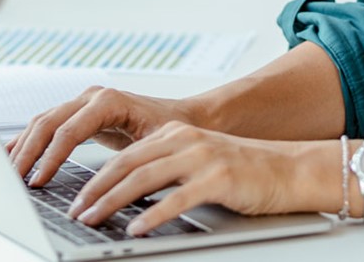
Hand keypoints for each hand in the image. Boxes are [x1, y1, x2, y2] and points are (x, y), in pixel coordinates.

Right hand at [7, 85, 201, 186]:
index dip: (51, 157)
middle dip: (28, 152)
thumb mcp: (154, 146)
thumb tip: (106, 186)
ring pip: (44, 121)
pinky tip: (12, 152)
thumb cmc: (172, 129)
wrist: (184, 115)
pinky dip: (29, 138)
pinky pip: (48, 123)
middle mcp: (92, 96)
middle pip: (49, 122)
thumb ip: (129, 160)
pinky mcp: (80, 111)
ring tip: (10, 173)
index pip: (69, 130)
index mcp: (109, 100)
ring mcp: (84, 101)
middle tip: (14, 181)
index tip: (39, 182)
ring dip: (24, 146)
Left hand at [66, 123, 341, 234]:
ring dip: (113, 201)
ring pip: (144, 178)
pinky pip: (177, 199)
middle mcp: (184, 140)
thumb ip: (165, 170)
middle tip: (74, 211)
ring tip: (93, 219)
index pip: (125, 155)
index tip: (76, 198)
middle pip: (128, 164)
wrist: (289, 168)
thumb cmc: (242, 172)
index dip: (96, 177)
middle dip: (95, 189)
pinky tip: (136, 229)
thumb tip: (126, 195)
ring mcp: (201, 157)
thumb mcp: (197, 162)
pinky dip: (152, 214)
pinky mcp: (218, 179)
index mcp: (176, 134)